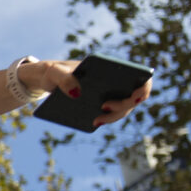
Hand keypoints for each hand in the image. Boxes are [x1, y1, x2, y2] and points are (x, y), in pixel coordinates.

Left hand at [19, 59, 150, 127]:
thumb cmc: (54, 72)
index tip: (135, 95)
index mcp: (112, 68)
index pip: (141, 76)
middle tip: (103, 107)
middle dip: (123, 105)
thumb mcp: (53, 72)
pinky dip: (104, 119)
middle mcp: (116, 82)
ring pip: (122, 109)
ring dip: (113, 115)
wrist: (46, 81)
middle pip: (133, 97)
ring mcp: (110, 96)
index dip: (144, 87)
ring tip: (96, 119)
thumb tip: (78, 94)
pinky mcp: (100, 107)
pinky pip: (108, 115)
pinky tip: (93, 121)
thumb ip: (63, 79)